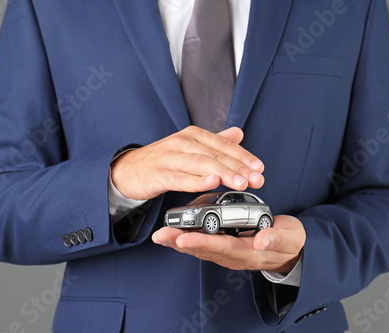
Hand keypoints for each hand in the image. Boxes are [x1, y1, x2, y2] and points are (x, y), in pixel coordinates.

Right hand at [111, 126, 264, 199]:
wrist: (128, 170)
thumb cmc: (162, 160)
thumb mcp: (189, 147)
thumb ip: (214, 141)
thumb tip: (238, 133)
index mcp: (192, 135)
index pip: (223, 144)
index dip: (243, 156)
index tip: (260, 168)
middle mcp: (182, 143)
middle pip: (215, 154)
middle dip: (239, 167)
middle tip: (257, 179)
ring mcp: (170, 158)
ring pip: (201, 164)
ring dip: (223, 173)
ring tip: (241, 183)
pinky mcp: (159, 174)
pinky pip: (181, 178)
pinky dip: (197, 181)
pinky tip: (212, 183)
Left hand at [152, 215, 305, 273]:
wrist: (291, 251)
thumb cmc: (290, 241)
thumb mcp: (289, 237)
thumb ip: (275, 238)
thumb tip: (260, 239)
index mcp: (248, 252)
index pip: (221, 246)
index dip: (201, 241)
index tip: (183, 237)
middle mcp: (234, 256)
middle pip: (204, 249)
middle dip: (180, 242)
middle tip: (161, 235)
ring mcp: (228, 253)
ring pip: (200, 248)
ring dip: (178, 242)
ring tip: (160, 235)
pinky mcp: (225, 248)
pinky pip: (203, 245)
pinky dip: (186, 240)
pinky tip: (173, 234)